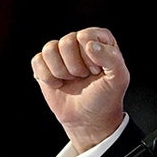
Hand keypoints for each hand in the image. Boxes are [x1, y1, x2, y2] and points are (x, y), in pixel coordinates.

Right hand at [31, 27, 130, 152]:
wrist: (89, 119)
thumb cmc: (106, 97)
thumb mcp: (119, 78)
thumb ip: (112, 57)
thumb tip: (89, 44)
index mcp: (100, 40)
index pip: (86, 36)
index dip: (90, 58)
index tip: (97, 71)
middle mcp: (79, 41)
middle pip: (66, 42)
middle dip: (76, 67)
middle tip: (84, 77)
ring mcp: (61, 52)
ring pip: (49, 49)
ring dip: (61, 72)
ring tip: (72, 80)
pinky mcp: (45, 64)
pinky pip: (37, 61)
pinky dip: (48, 77)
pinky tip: (59, 84)